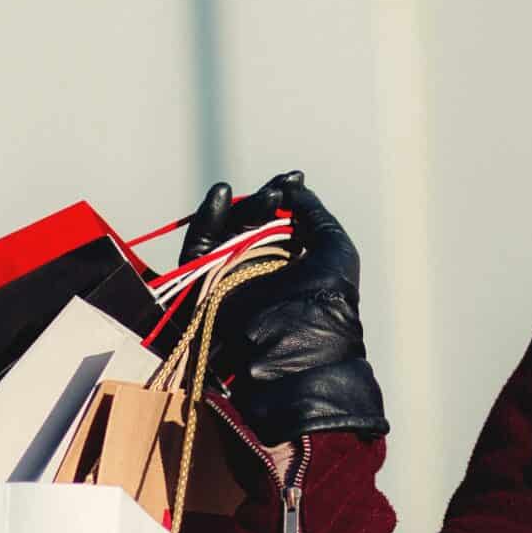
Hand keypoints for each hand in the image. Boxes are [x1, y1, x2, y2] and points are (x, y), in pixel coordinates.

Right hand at [178, 171, 388, 446]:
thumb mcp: (334, 250)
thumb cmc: (328, 303)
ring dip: (241, 209)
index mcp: (289, 267)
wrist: (299, 353)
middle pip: (248, 224)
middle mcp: (257, 272)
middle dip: (263, 201)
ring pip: (225, 233)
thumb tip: (295, 188)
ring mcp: (229, 280)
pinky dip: (206, 221)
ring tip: (265, 197)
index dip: (283, 197)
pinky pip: (197, 251)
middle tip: (279, 191)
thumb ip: (315, 214)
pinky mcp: (203, 289)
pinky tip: (221, 195)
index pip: (277, 223)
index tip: (293, 179)